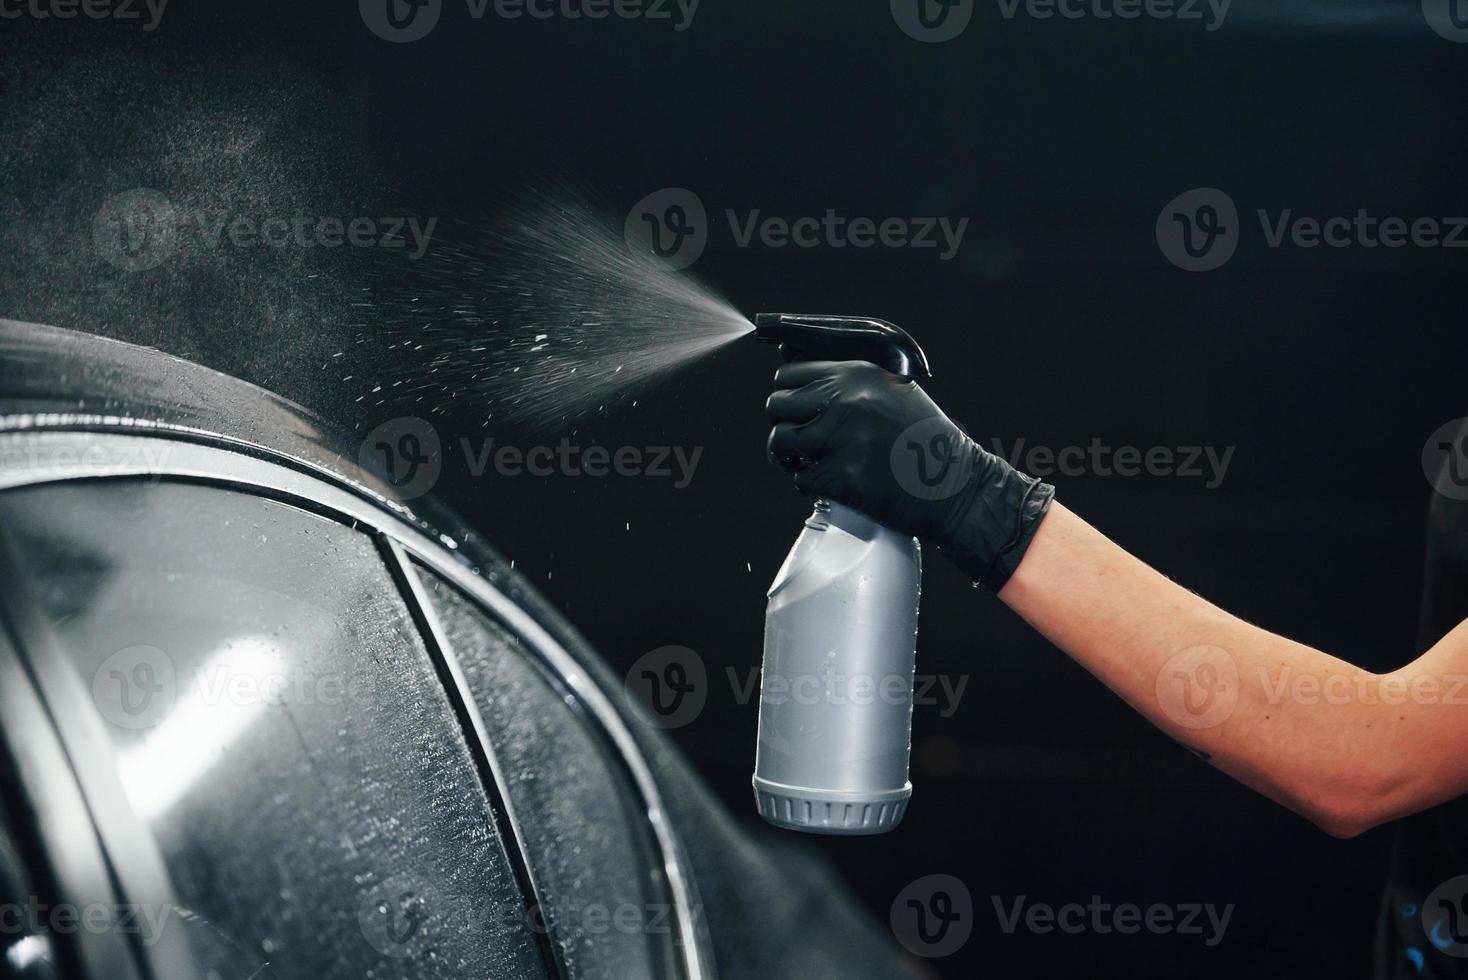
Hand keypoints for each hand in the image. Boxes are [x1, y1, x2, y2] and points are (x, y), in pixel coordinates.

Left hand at [765, 360, 1054, 588]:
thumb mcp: (892, 392)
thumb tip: (796, 376)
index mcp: (856, 375)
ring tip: (807, 462)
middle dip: (785, 423)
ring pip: (780, 440)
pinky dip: (810, 485)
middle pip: (776, 404)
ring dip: (788, 455)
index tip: (800, 409)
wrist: (954, 486)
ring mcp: (840, 439)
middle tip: (801, 440)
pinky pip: (800, 478)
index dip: (790, 393)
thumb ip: (848, 383)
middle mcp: (844, 401)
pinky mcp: (840, 477)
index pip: (789, 373)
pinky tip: (831, 483)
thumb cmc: (924, 441)